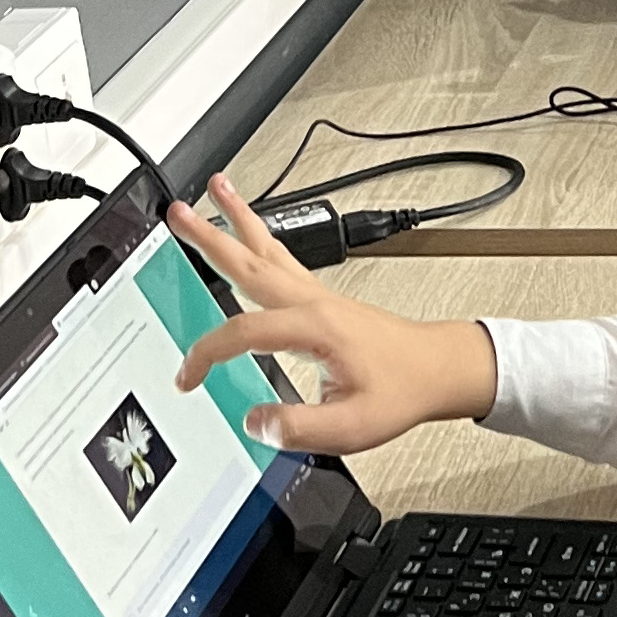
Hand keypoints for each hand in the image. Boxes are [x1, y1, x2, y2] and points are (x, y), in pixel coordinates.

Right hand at [166, 177, 497, 451]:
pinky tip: (252, 234)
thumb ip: (297, 428)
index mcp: (314, 326)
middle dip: (210, 235)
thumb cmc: (402, 390)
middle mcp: (313, 300)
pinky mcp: (323, 299)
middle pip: (251, 261)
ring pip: (268, 249)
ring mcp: (318, 295)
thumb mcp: (351, 426)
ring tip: (217, 188)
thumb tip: (254, 422)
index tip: (188, 376)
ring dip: (239, 218)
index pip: (244, 331)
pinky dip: (260, 239)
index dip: (208, 353)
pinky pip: (282, 260)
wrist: (438, 368)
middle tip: (178, 212)